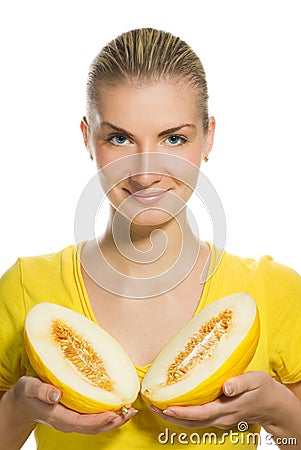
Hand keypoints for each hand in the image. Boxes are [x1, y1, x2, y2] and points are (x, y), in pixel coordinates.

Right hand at [12, 376, 137, 434]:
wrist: (22, 402)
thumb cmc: (27, 392)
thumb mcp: (29, 387)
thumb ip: (41, 390)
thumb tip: (56, 394)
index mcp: (57, 416)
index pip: (82, 422)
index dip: (99, 420)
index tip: (114, 413)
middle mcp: (67, 422)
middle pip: (93, 428)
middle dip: (113, 422)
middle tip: (130, 411)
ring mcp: (71, 421)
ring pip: (96, 426)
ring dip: (114, 421)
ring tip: (130, 411)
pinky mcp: (75, 416)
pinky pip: (94, 420)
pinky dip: (108, 416)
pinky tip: (118, 407)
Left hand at [149, 371, 288, 429]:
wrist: (274, 405)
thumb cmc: (264, 389)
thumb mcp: (255, 380)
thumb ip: (240, 383)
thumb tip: (225, 387)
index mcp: (228, 408)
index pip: (200, 413)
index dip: (182, 412)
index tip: (166, 406)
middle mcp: (221, 417)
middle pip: (192, 422)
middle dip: (171, 416)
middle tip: (153, 407)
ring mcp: (220, 419)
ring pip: (194, 423)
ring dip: (175, 417)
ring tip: (157, 408)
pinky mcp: (219, 416)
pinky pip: (198, 419)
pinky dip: (184, 415)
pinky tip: (175, 407)